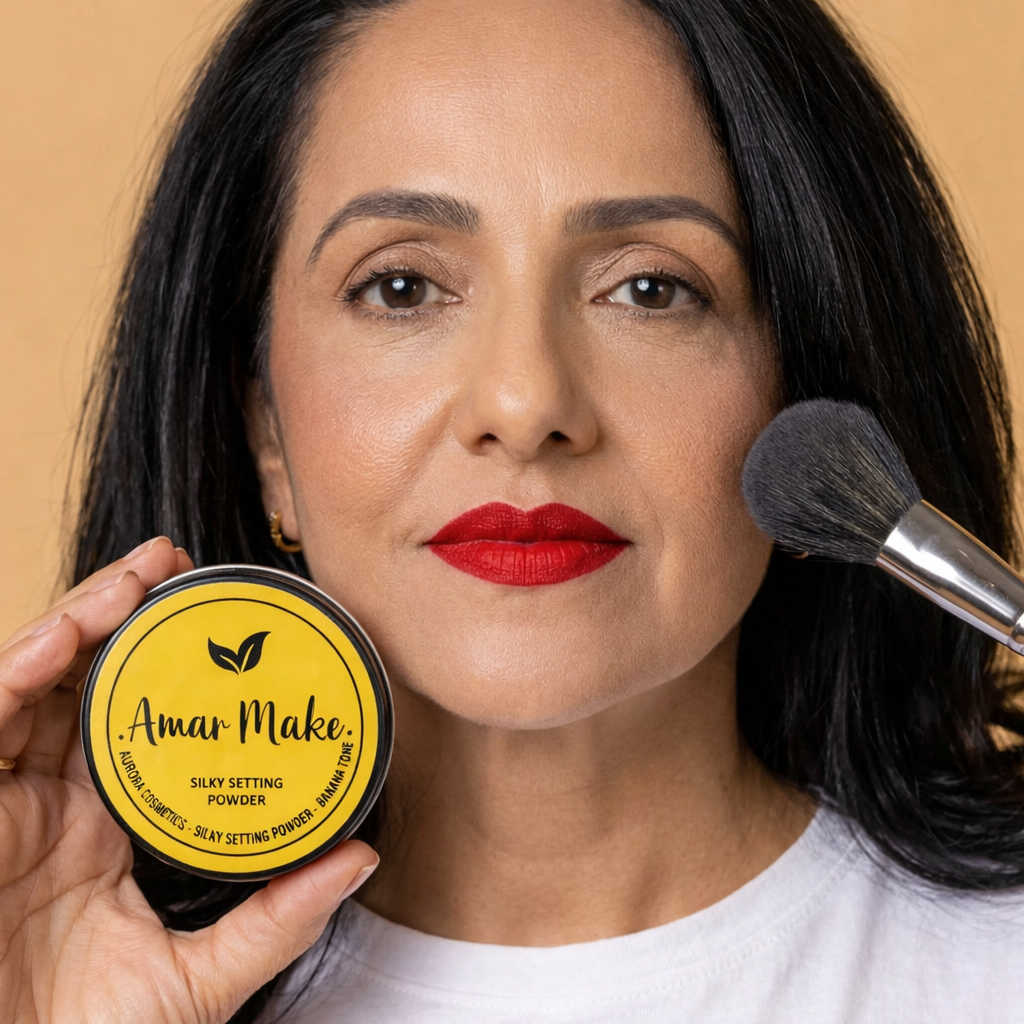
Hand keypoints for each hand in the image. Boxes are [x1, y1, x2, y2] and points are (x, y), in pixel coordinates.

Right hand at [0, 538, 377, 1023]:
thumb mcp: (200, 978)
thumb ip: (278, 918)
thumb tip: (360, 858)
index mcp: (100, 826)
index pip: (130, 720)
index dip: (165, 665)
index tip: (222, 620)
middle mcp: (48, 802)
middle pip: (79, 681)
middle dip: (121, 614)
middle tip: (171, 564)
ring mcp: (1, 803)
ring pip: (29, 682)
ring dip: (79, 620)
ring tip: (134, 579)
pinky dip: (14, 672)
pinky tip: (61, 638)